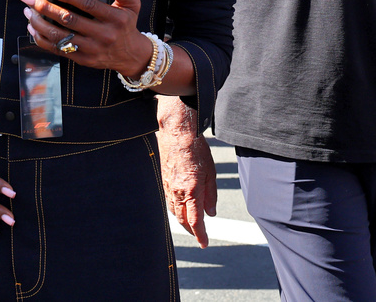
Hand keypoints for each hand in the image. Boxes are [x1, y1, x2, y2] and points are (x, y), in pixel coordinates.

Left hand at [20, 0, 149, 75]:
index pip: (87, 4)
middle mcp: (102, 34)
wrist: (130, 55)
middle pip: (68, 20)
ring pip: (59, 36)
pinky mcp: (82, 59)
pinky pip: (57, 49)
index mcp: (113, 18)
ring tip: (28, 11)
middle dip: (44, 7)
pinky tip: (33, 28)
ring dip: (40, 23)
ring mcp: (91, 49)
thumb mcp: (132, 5)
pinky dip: (42, 39)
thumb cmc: (126, 26)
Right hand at [156, 96, 216, 246]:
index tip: (204, 243)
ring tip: (192, 225)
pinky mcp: (164, 181)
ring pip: (175, 212)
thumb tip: (211, 213)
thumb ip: (211, 195)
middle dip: (192, 231)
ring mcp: (168, 187)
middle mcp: (178, 192)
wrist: (177, 133)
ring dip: (183, 221)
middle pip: (183, 220)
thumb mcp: (211, 173)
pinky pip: (170, 201)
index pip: (195, 221)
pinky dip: (177, 209)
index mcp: (192, 191)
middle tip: (200, 237)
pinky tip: (183, 208)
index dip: (200, 235)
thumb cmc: (197, 150)